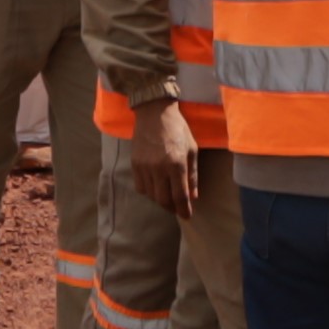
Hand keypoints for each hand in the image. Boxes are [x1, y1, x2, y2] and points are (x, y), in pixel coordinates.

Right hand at [129, 97, 200, 215]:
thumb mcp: (192, 149)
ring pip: (152, 195)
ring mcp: (145, 167)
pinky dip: (149, 191)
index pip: (180, 196)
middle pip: (164, 200)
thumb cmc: (178, 129)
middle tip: (177, 208)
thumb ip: (193, 175)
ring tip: (167, 196)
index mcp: (177, 164)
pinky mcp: (134, 164)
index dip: (184, 210)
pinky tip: (155, 186)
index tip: (187, 216)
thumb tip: (193, 196)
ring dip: (161, 200)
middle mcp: (159, 168)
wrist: (153, 112)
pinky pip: (141, 187)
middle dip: (172, 208)